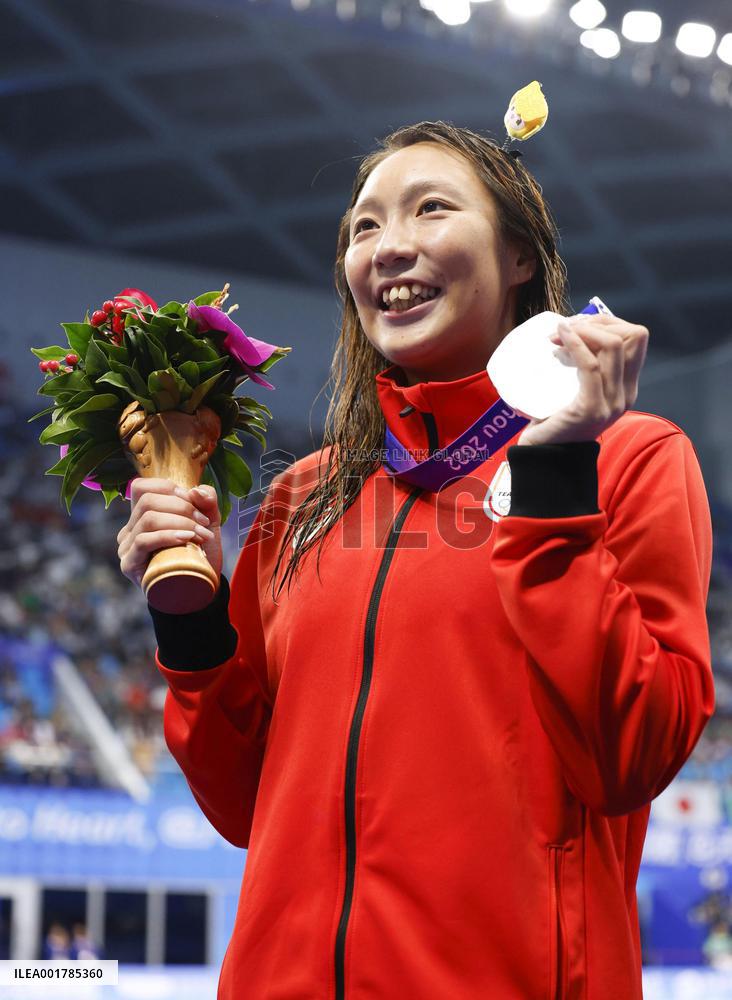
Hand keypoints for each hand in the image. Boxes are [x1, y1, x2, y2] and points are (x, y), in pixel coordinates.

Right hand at [117, 478, 222, 591]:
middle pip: (147, 501)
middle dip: (181, 507)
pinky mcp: (129, 564)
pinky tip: (186, 540)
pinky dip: (167, 536)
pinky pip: (144, 541)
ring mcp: (126, 547)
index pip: (142, 487)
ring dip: (180, 523)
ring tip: (201, 534)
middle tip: (203, 523)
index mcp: (143, 516)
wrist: (202, 589)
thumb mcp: (208, 522)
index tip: (194, 502)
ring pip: (148, 519)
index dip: (169, 488)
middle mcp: (130, 529)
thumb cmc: (201, 554)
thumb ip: (207, 501)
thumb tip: (195, 490)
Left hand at [516, 313, 648, 445]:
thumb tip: (570, 330)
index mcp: (627, 387)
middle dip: (598, 321)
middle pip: (632, 335)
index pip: (636, 338)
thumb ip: (584, 369)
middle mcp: (626, 394)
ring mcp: (612, 402)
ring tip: (559, 332)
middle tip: (566, 327)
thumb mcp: (577, 390)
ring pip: (613, 345)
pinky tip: (561, 335)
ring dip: (585, 328)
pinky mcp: (592, 409)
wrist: (543, 458)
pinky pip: (590, 365)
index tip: (578, 324)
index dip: (609, 321)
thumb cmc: (553, 419)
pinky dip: (575, 343)